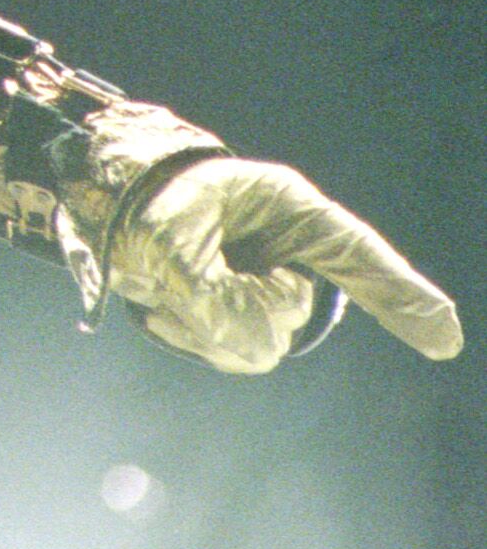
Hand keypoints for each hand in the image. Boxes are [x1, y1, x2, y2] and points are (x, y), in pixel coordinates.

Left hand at [109, 154, 462, 373]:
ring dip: (200, 326)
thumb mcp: (166, 237)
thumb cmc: (143, 198)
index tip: (445, 340)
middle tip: (178, 280)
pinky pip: (227, 349)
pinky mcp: (236, 311)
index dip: (401, 297)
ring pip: (256, 342)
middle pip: (288, 316)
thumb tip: (256, 347)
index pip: (356, 256)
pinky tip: (161, 305)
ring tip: (163, 287)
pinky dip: (188, 334)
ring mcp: (262, 285)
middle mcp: (284, 251)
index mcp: (286, 209)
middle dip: (232, 310)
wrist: (102, 198)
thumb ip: (209, 294)